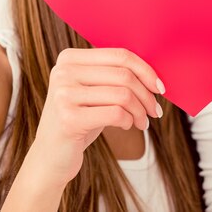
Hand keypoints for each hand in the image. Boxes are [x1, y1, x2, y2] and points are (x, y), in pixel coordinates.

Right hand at [30, 48, 165, 187]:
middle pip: (124, 75)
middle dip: (147, 95)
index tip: (160, 87)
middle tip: (155, 111)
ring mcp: (63, 94)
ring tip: (143, 122)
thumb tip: (154, 74)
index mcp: (69, 58)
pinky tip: (127, 126)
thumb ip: (113, 75)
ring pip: (123, 95)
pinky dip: (129, 121)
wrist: (51, 155)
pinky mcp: (68, 118)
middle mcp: (63, 72)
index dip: (146, 70)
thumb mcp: (94, 91)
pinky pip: (116, 113)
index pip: (119, 55)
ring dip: (140, 111)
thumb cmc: (80, 119)